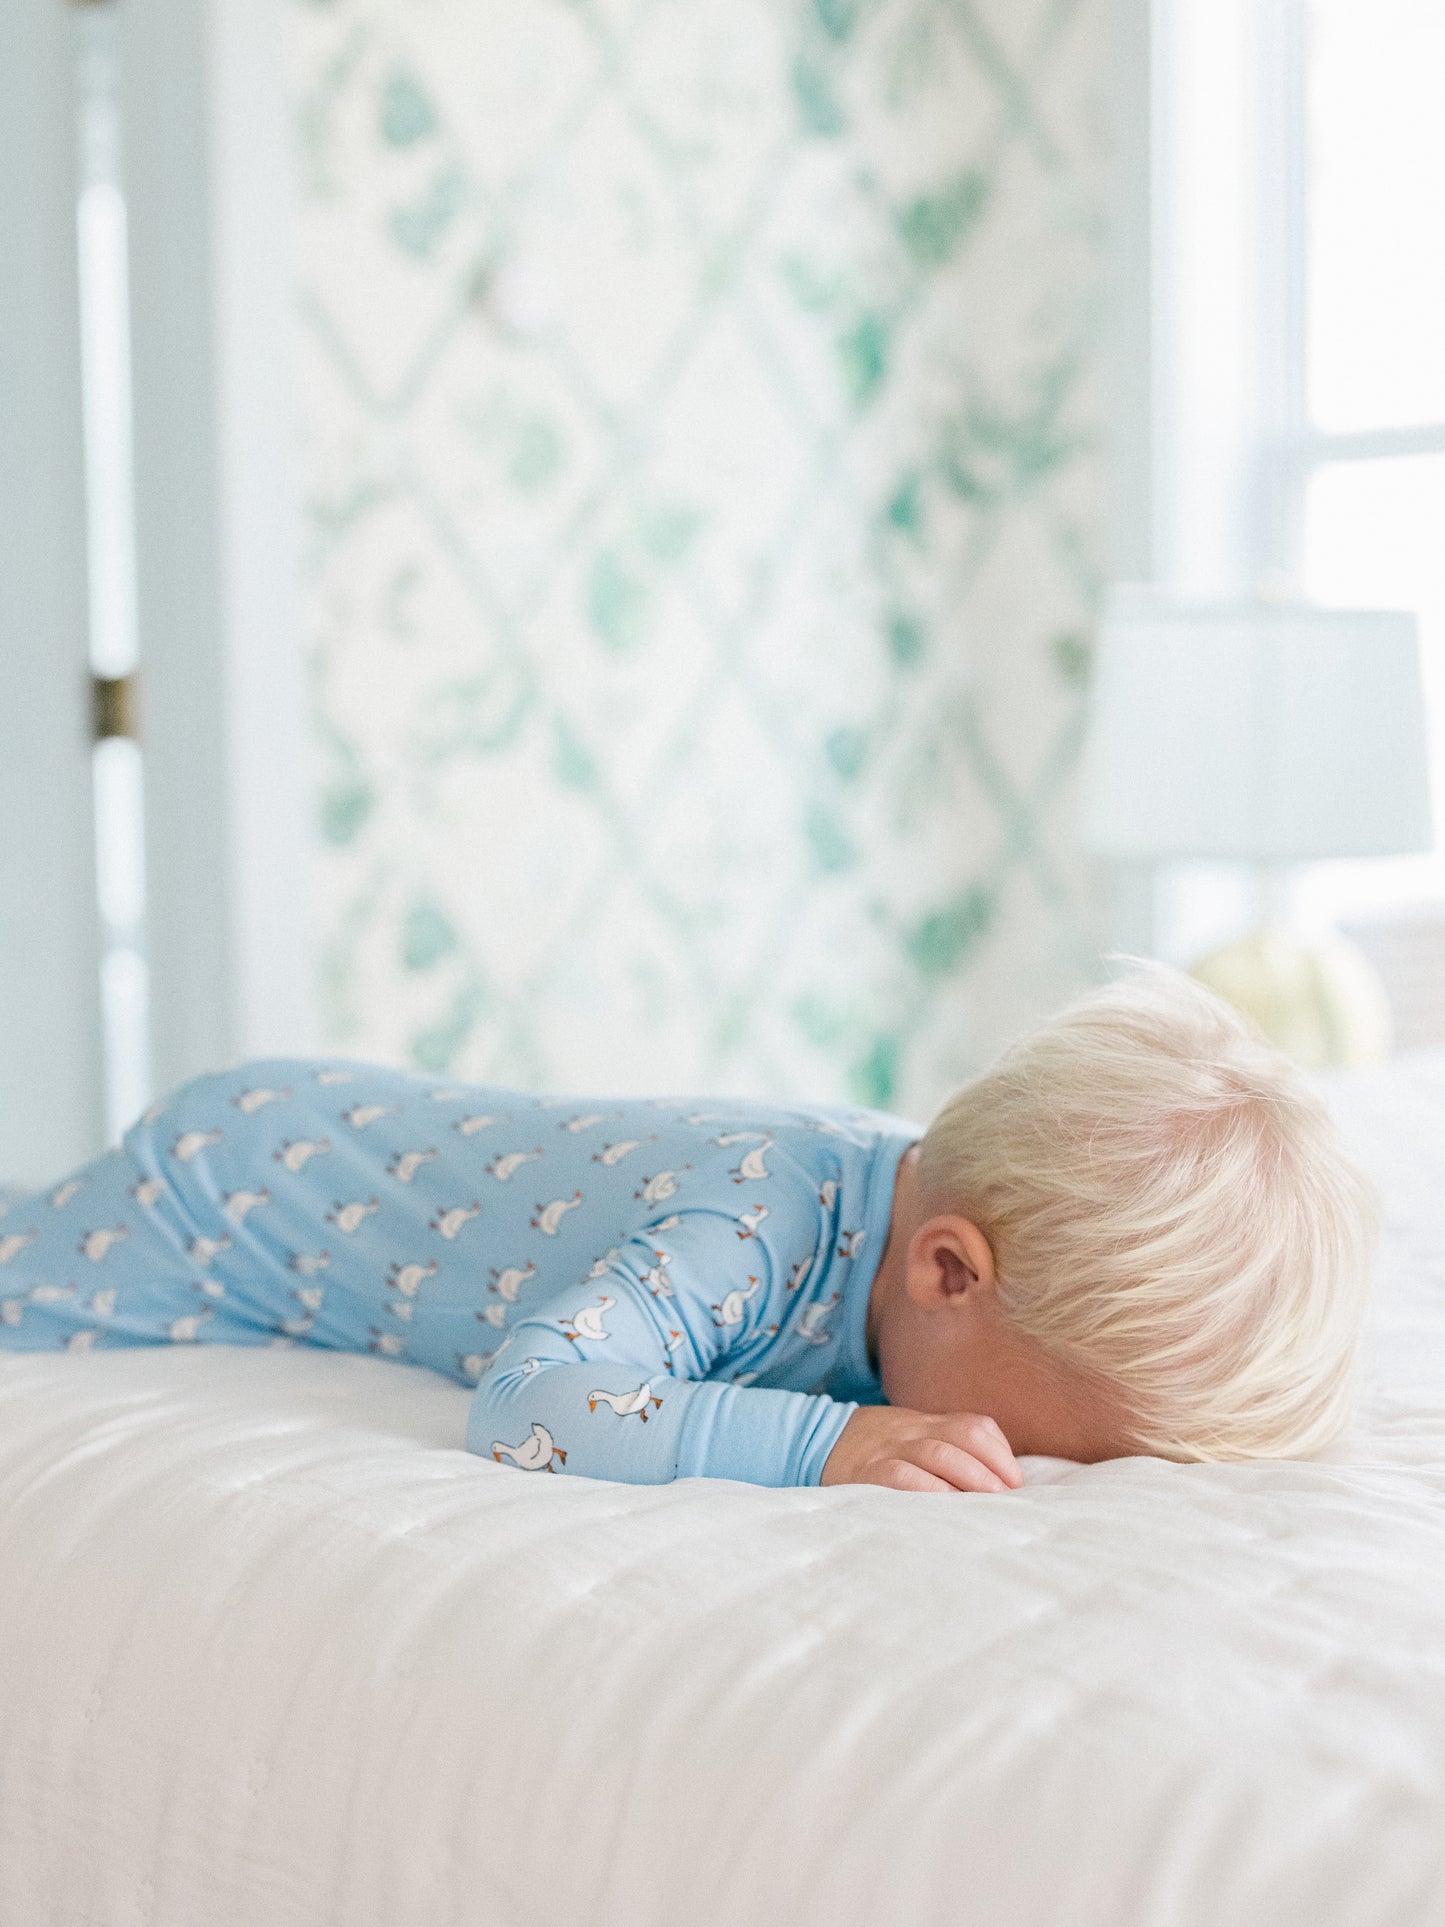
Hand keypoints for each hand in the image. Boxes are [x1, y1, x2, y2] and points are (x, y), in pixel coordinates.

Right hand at [820, 1405, 1023, 1493]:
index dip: (1001, 1453)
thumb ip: (949, 1450)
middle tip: (1010, 1500)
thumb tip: (999, 1486)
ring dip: (971, 1481)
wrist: (815, 1440)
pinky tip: (948, 1509)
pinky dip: (930, 1492)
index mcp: (927, 1423)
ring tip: (990, 1505)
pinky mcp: (867, 1474)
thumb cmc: (878, 1451)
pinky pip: (902, 1477)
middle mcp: (912, 1431)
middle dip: (994, 1471)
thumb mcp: (913, 1437)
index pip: (975, 1426)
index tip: (1017, 1483)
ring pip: (939, 1455)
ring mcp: (889, 1449)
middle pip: (964, 1438)